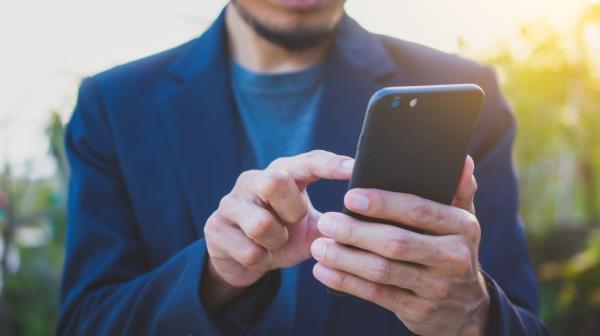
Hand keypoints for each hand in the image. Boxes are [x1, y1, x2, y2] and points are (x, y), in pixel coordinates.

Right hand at [202, 150, 353, 309]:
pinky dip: (261, 260)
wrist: (244, 260)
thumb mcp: (310, 228)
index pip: (307, 162)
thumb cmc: (283, 236)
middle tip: (292, 222)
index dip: (330, 164)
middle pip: (275, 182)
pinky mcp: (214, 227)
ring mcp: (231, 202)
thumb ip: (334, 220)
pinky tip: (258, 255)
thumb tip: (366, 218)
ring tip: (275, 243)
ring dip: (276, 243)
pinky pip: (249, 250)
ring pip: (261, 224)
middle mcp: (254, 180)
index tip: (353, 168)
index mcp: (282, 174)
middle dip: (291, 209)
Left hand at [311, 156, 489, 335]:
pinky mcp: (417, 310)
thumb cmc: (453, 249)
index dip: (383, 204)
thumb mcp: (463, 220)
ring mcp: (436, 287)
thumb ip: (459, 190)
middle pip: (396, 243)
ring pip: (382, 271)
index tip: (350, 197)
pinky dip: (347, 282)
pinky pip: (377, 295)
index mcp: (463, 227)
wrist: (466, 308)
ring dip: (345, 259)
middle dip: (356, 232)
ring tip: (319, 246)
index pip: (418, 211)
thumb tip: (460, 160)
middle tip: (326, 222)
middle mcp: (453, 258)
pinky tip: (325, 271)